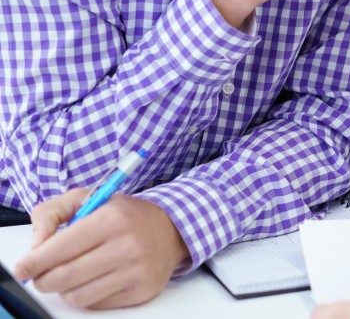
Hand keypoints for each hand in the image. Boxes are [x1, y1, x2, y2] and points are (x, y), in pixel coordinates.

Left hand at [13, 189, 189, 308]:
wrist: (171, 230)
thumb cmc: (124, 215)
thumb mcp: (89, 198)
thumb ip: (53, 213)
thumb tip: (36, 245)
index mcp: (112, 218)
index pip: (60, 248)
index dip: (35, 261)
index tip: (25, 268)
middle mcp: (127, 245)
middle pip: (65, 276)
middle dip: (44, 279)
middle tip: (41, 276)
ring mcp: (136, 270)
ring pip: (77, 295)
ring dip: (65, 289)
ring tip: (70, 275)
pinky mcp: (141, 291)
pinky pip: (97, 304)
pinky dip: (87, 294)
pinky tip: (93, 280)